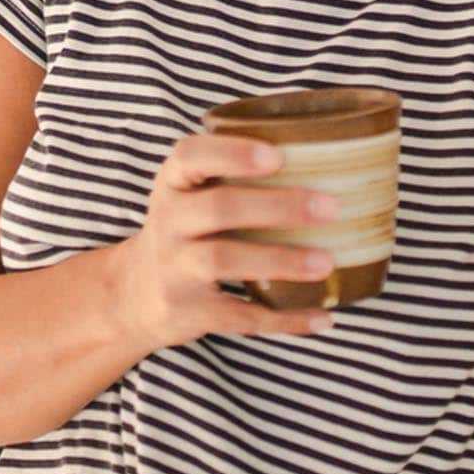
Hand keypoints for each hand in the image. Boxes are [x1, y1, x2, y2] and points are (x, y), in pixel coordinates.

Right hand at [116, 134, 340, 348]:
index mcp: (175, 183)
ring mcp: (175, 269)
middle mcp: (169, 222)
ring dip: (281, 261)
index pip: (191, 156)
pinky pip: (240, 316)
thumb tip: (338, 157)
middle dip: (278, 206)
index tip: (278, 155)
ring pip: (225, 260)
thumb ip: (239, 172)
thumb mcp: (194, 193)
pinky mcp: (189, 312)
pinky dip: (285, 320)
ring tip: (327, 263)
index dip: (233, 153)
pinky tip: (323, 317)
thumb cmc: (189, 227)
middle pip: (219, 208)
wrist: (134, 293)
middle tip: (331, 207)